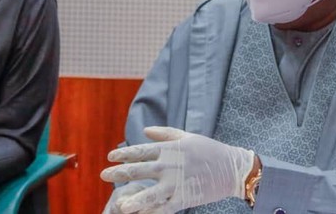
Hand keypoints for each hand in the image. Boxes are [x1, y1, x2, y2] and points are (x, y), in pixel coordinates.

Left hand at [100, 127, 253, 213]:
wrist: (232, 169)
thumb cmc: (209, 150)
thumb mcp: (187, 137)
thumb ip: (165, 133)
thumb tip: (145, 131)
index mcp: (169, 149)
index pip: (141, 151)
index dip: (124, 154)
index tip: (111, 157)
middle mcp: (170, 166)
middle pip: (140, 170)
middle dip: (120, 173)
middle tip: (103, 176)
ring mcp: (177, 183)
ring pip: (151, 194)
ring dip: (134, 200)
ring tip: (120, 206)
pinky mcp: (184, 198)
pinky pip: (165, 208)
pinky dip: (152, 213)